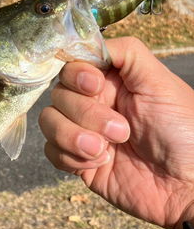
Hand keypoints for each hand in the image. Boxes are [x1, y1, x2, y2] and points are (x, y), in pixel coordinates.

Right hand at [39, 37, 193, 228]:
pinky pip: (51, 150)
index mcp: (112, 81)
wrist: (185, 187)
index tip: (94, 85)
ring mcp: (82, 131)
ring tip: (105, 150)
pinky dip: (71, 157)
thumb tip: (92, 41)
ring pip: (48, 120)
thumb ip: (127, 53)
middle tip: (122, 130)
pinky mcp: (76, 160)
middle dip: (86, 112)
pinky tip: (101, 163)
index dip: (76, 74)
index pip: (72, 64)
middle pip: (58, 93)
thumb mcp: (161, 83)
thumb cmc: (183, 133)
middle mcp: (94, 102)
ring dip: (73, 136)